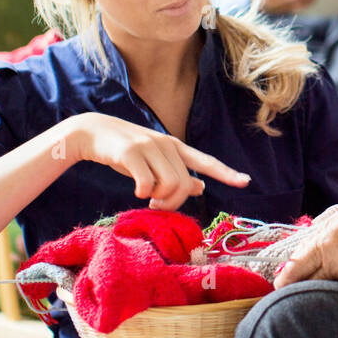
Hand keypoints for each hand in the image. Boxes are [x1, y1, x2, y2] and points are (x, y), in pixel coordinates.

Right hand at [63, 113, 249, 210]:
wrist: (92, 132)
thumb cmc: (125, 151)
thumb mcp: (154, 160)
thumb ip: (177, 172)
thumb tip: (201, 187)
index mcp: (175, 147)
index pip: (206, 161)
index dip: (226, 172)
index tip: (246, 181)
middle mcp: (167, 145)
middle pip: (185, 184)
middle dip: (173, 202)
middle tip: (157, 205)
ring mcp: (149, 147)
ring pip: (169, 185)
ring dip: (159, 199)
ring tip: (147, 198)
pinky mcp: (131, 153)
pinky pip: (147, 183)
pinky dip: (143, 193)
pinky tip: (136, 191)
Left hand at [274, 203, 337, 287]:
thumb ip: (316, 230)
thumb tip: (297, 246)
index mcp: (328, 241)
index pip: (294, 269)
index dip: (282, 277)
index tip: (277, 280)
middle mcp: (337, 263)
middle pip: (303, 286)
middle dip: (293, 286)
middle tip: (288, 284)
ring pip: (320, 291)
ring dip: (313, 288)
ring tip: (313, 280)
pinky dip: (332, 289)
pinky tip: (335, 280)